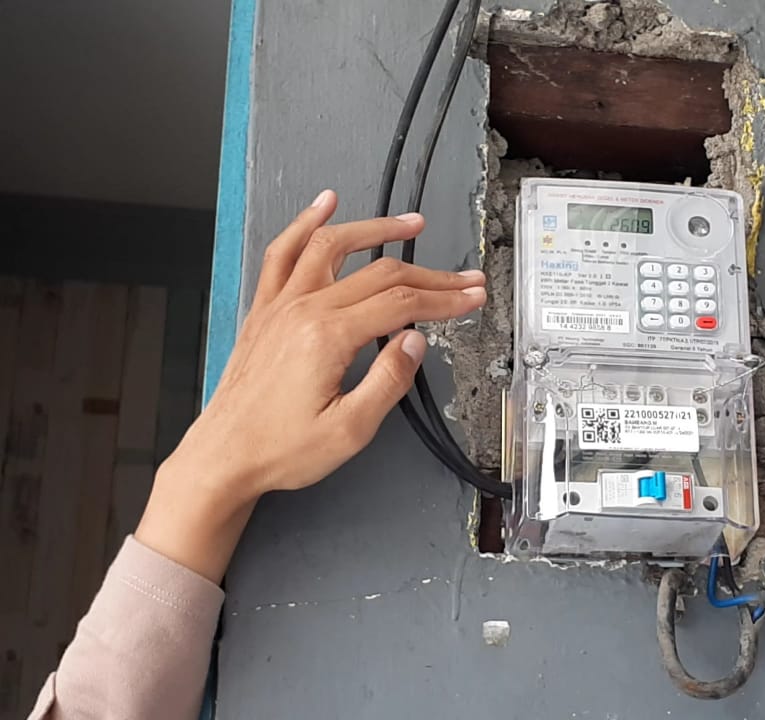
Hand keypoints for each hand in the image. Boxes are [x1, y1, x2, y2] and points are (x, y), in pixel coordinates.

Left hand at [136, 190, 486, 579]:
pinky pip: (282, 252)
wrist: (224, 457)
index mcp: (328, 338)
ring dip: (376, 228)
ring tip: (411, 223)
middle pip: (379, 274)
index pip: (402, 304)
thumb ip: (388, 381)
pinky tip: (325, 204)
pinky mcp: (265, 310)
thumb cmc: (282, 450)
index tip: (473, 297)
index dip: (444, 299)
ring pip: (332, 247)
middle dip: (430, 273)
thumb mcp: (349, 430)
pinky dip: (305, 223)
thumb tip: (416, 339)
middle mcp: (303, 310)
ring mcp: (281, 305)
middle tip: (465, 277)